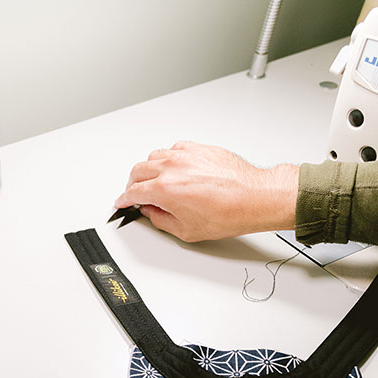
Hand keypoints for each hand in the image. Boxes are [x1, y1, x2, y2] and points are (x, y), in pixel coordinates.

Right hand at [112, 141, 298, 241]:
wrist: (255, 197)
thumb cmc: (228, 212)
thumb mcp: (187, 230)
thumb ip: (160, 220)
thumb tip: (151, 212)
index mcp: (164, 189)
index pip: (132, 192)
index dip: (123, 199)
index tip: (122, 202)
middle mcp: (172, 167)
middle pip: (138, 171)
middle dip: (132, 183)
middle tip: (134, 193)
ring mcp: (186, 154)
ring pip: (154, 156)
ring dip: (149, 169)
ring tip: (153, 180)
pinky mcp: (200, 148)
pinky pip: (175, 148)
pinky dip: (169, 158)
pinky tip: (174, 167)